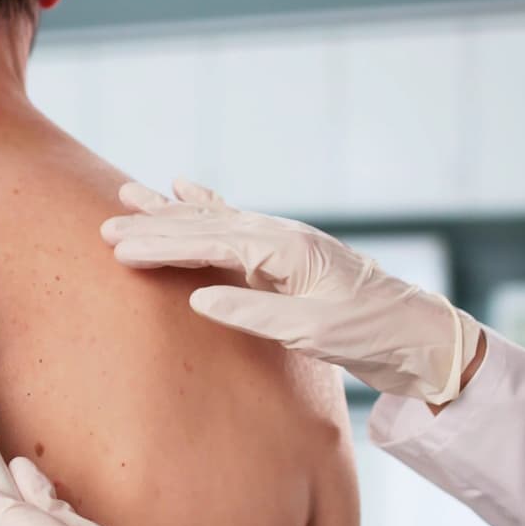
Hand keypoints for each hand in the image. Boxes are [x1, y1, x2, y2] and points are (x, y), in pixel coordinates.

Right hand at [100, 179, 479, 403]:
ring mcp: (285, 242)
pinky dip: (206, 205)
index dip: (163, 244)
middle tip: (106, 225)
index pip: (211, 242)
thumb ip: (253, 313)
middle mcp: (282, 237)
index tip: (119, 246)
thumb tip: (197, 298)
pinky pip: (235, 223)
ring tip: (129, 195)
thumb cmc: (370, 335)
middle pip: (207, 224)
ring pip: (216, 219)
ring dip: (171, 211)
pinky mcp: (287, 255)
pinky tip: (187, 188)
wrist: (419, 337)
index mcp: (286, 253)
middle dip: (155, 224)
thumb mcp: (313, 332)